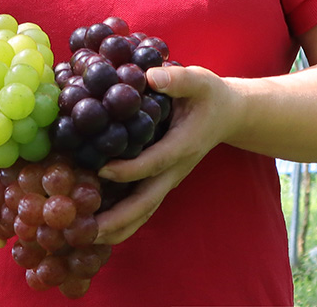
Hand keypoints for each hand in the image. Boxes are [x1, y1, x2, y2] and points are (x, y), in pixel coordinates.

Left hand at [94, 64, 240, 244]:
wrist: (229, 114)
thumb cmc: (210, 95)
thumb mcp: (199, 80)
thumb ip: (177, 78)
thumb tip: (151, 76)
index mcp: (183, 145)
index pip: (154, 163)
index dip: (129, 169)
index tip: (102, 170)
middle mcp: (176, 169)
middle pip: (147, 201)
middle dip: (119, 218)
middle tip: (88, 231)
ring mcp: (169, 179)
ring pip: (145, 211)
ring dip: (118, 227)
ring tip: (87, 239)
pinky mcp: (163, 180)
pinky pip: (143, 206)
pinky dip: (124, 220)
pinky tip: (99, 227)